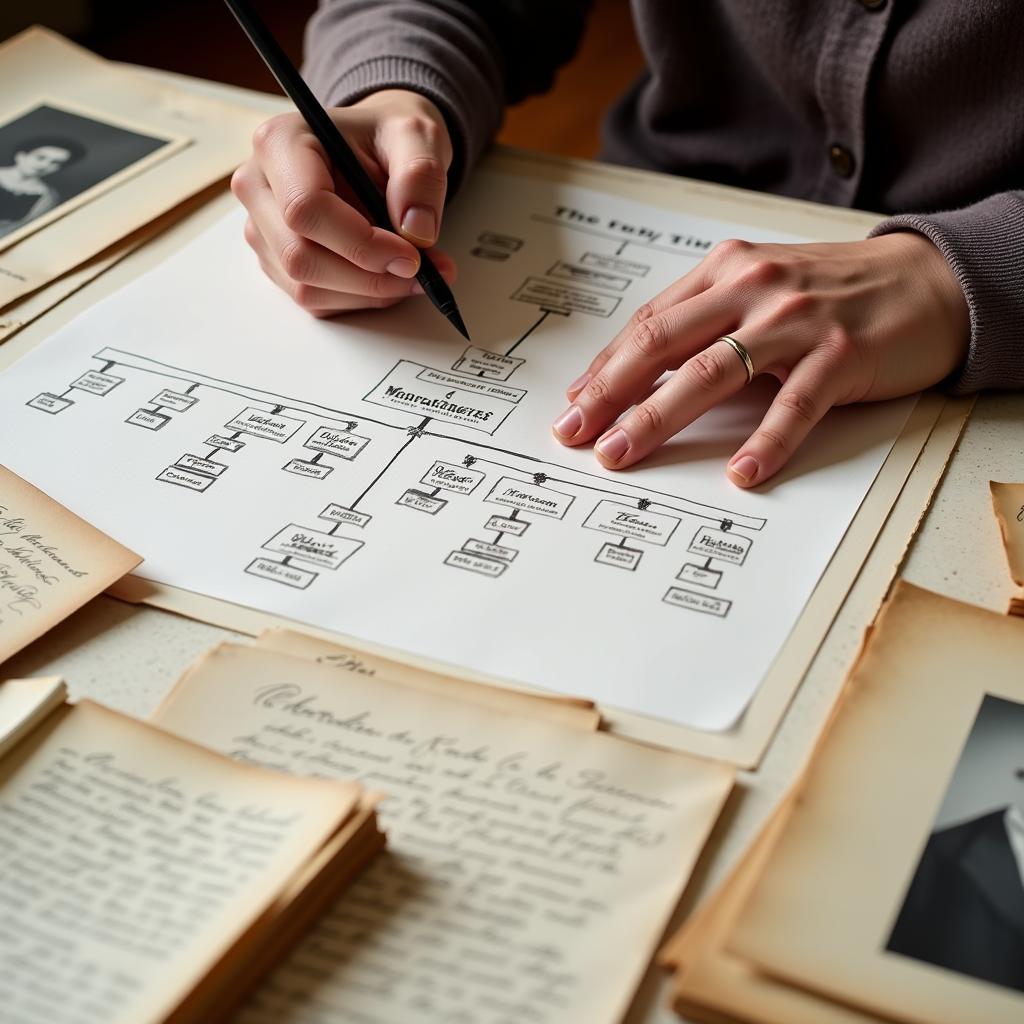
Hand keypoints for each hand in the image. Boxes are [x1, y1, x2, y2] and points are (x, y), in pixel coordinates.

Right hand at [231, 89, 456, 316]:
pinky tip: (388, 276)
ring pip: (307, 287)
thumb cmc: (389, 138)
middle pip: (301, 257)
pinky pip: (316, 301)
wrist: (378, 149)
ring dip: (368, 292)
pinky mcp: (277, 262)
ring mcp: (263, 230)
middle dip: (368, 277)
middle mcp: (259, 188)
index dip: (361, 243)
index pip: (306, 208)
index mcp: (280, 143)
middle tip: (422, 272)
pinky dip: (360, 298)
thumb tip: (417, 232)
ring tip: (415, 273)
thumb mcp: (417, 136)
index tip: (411, 256)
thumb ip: (421, 174)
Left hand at [552, 233, 969, 485]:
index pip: (649, 325)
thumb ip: (701, 323)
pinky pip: (794, 404)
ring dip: (660, 417)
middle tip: (575, 434)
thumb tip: (636, 375)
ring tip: (624, 453)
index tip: (573, 405)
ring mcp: (796, 320)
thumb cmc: (831, 292)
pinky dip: (767, 440)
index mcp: (725, 271)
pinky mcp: (841, 354)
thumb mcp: (757, 290)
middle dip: (610, 394)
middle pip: (663, 345)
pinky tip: (742, 471)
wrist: (926, 280)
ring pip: (712, 372)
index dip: (605, 369)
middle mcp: (753, 287)